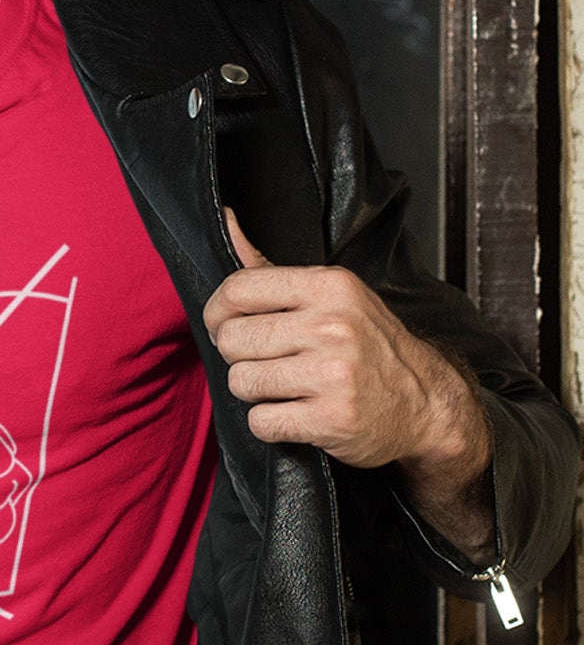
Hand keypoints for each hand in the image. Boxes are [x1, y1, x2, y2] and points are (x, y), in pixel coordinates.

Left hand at [203, 210, 492, 540]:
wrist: (427, 404)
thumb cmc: (367, 345)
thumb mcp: (329, 295)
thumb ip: (268, 266)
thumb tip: (226, 219)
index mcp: (329, 287)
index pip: (237, 289)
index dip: (217, 313)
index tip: (225, 326)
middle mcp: (333, 326)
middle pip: (233, 339)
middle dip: (239, 356)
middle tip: (269, 362)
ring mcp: (334, 374)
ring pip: (242, 382)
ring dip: (255, 391)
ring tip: (286, 387)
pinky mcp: (333, 418)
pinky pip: (262, 422)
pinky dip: (270, 424)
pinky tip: (297, 413)